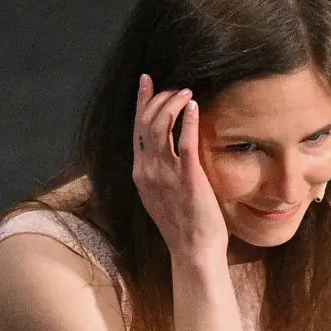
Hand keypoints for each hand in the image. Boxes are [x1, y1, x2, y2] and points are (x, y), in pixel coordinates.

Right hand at [131, 74, 227, 262]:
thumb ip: (160, 172)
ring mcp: (165, 175)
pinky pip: (185, 143)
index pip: (136, 129)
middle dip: (159, 98)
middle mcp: (147, 171)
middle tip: (177, 87)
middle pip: (146, 122)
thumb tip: (170, 150)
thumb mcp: (162, 195)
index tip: (147, 81)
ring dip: (173, 104)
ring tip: (187, 93)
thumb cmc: (183, 224)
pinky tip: (195, 108)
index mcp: (140, 173)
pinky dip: (188, 121)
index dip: (141, 101)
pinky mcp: (187, 179)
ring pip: (161, 127)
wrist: (193, 250)